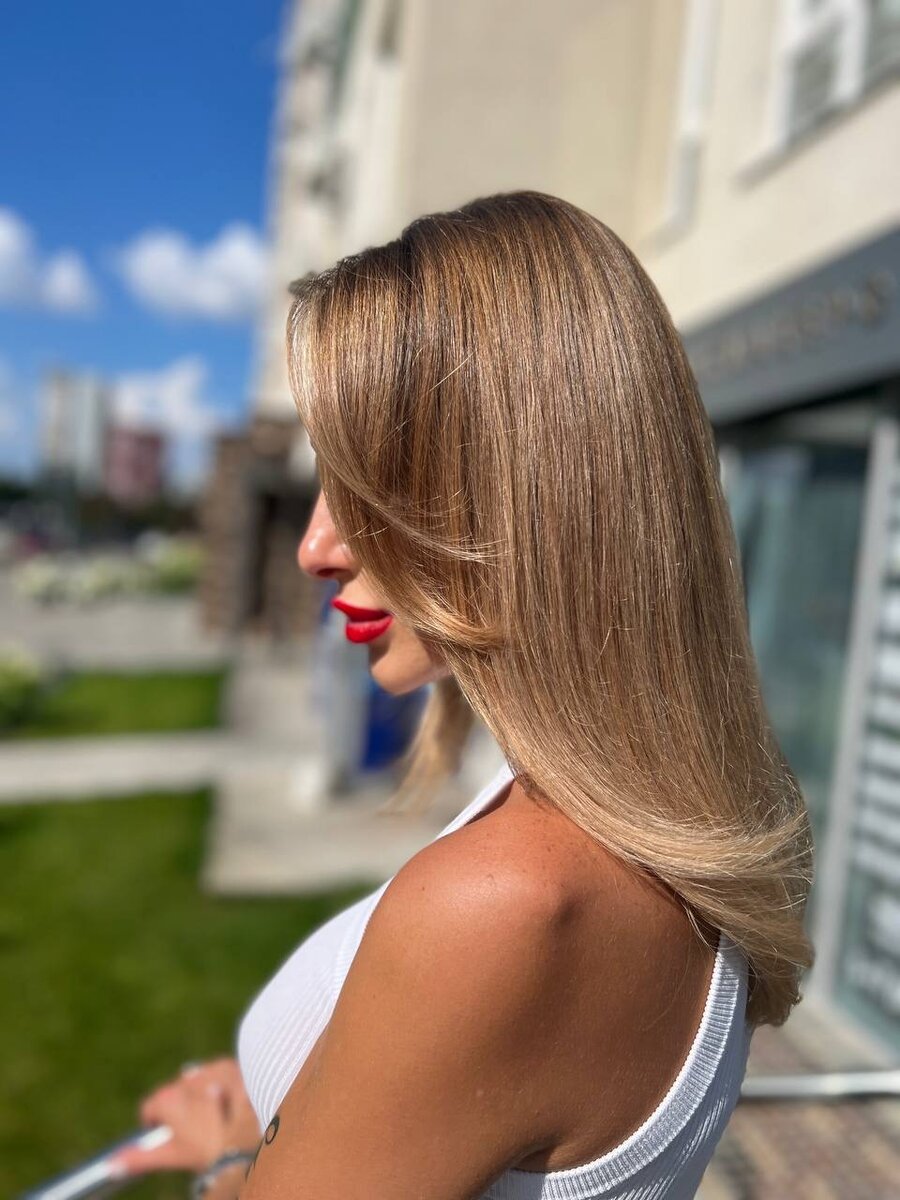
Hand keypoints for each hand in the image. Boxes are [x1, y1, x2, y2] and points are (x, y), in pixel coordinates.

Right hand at [109, 1058, 260, 1176]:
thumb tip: (112, 1163)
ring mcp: (208, 1070)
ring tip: (214, 1113)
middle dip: (180, 1108)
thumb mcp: (172, 1155)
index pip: (151, 1107)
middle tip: (194, 1128)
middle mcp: (185, 1080)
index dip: (157, 1122)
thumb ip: (139, 1157)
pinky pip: (217, 1072)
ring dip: (200, 1094)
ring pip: (195, 1081)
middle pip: (174, 1093)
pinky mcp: (230, 1065)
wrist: (251, 1136)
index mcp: (167, 1100)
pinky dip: (220, 1083)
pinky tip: (227, 1099)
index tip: (166, 1132)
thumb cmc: (209, 1149)